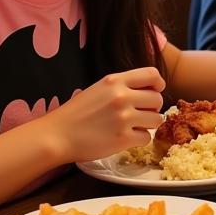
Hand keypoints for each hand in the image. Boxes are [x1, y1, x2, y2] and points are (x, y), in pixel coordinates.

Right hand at [42, 67, 165, 163]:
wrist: (57, 136)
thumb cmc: (77, 113)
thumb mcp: (99, 89)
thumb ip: (122, 86)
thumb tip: (150, 89)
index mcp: (115, 81)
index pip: (152, 74)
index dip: (158, 84)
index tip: (155, 91)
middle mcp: (122, 96)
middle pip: (157, 99)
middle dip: (152, 108)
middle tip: (140, 114)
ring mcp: (124, 118)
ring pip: (156, 119)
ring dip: (148, 124)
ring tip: (133, 126)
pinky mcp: (123, 138)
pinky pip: (146, 137)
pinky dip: (139, 140)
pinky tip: (126, 138)